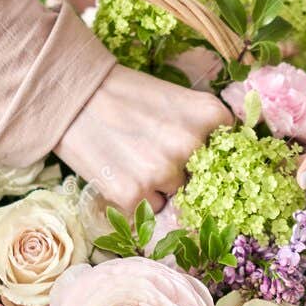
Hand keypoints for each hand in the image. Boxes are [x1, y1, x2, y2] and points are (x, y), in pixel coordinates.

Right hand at [55, 64, 232, 212]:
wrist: (73, 96)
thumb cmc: (126, 96)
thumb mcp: (177, 100)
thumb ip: (204, 128)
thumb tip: (224, 168)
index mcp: (210, 116)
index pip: (232, 154)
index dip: (214, 159)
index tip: (199, 158)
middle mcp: (192, 145)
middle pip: (204, 180)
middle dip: (184, 173)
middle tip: (154, 151)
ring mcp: (163, 173)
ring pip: (175, 196)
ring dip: (159, 186)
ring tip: (133, 157)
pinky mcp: (134, 196)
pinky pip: (148, 210)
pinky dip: (135, 197)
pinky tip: (119, 171)